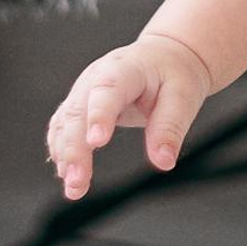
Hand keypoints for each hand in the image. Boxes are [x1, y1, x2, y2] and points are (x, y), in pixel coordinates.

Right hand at [46, 31, 212, 198]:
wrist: (166, 57)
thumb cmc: (175, 73)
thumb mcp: (184, 96)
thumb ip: (171, 128)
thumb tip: (164, 162)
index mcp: (124, 68)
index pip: (107, 90)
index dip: (99, 115)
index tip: (96, 142)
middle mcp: (95, 78)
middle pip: (78, 113)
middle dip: (75, 149)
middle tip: (78, 181)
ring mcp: (83, 91)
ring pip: (65, 124)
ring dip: (65, 157)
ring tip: (74, 188)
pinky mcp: (79, 106)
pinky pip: (63, 129)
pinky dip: (62, 151)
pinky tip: (66, 174)